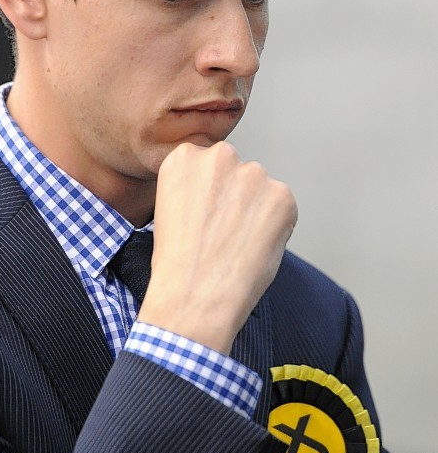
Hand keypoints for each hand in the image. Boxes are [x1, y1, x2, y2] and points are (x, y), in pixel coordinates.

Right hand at [138, 141, 296, 354]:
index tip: (204, 215)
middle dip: (235, 196)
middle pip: (236, 172)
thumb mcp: (170, 210)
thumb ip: (198, 188)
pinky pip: (282, 207)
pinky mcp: (281, 195)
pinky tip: (253, 247)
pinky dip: (276, 227)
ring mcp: (253, 173)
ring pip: (260, 190)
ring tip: (237, 244)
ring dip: (256, 211)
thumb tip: (224, 192)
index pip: (207, 164)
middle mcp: (219, 156)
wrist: (194, 297)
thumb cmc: (177, 263)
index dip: (209, 194)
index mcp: (184, 157)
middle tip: (222, 232)